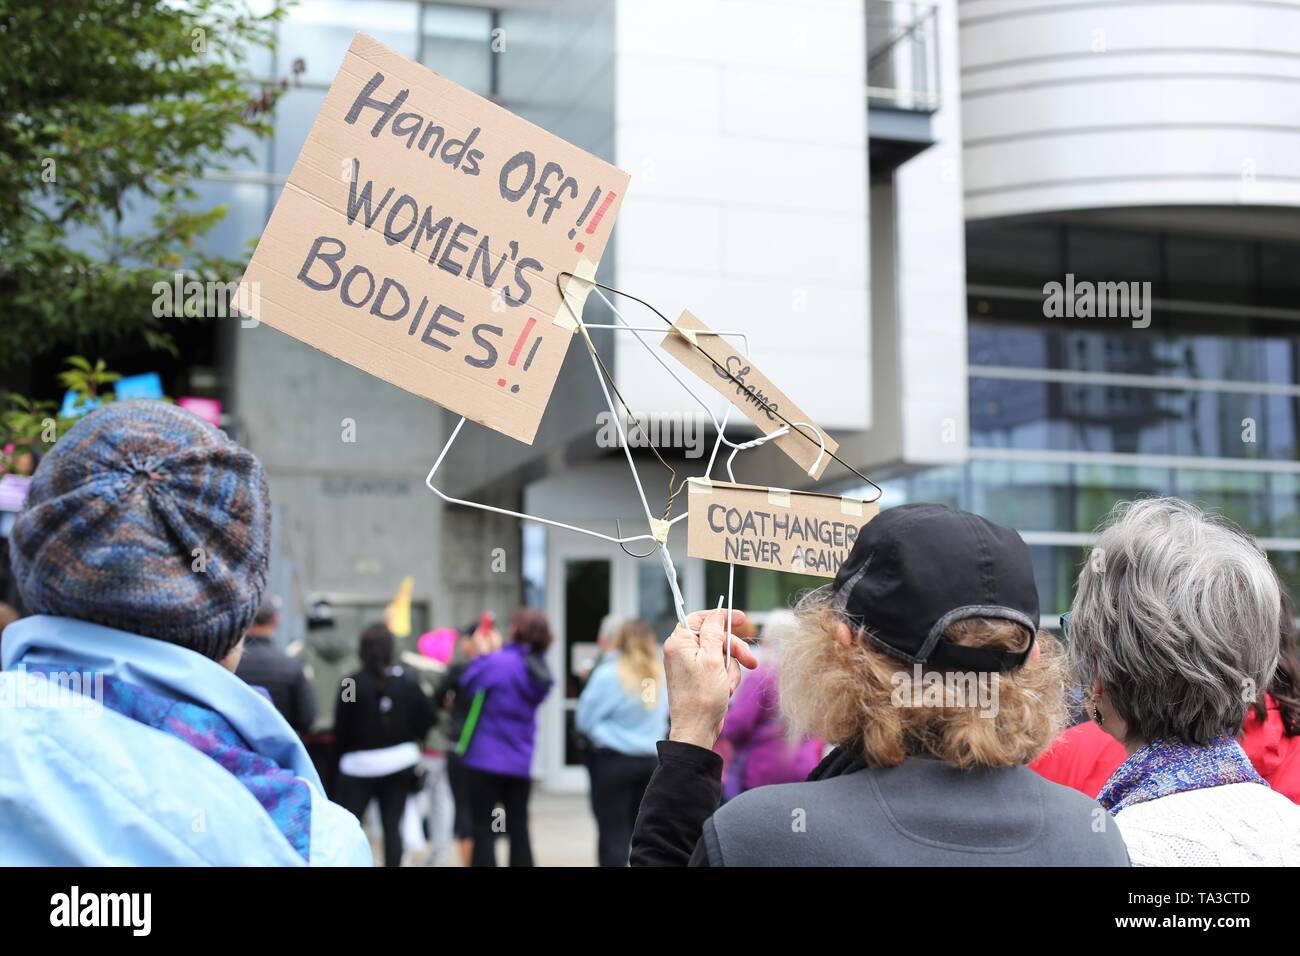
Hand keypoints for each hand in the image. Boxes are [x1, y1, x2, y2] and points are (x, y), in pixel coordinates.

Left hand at [663, 608, 758, 749]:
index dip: (721, 617)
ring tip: (727, 685)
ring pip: (721, 654)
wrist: (697, 729)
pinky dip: (727, 678)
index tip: (741, 619)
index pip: (700, 618)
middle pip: (715, 637)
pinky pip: (720, 669)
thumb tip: (716, 615)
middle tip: (751, 661)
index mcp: (679, 642)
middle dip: (734, 650)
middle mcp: (682, 651)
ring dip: (731, 669)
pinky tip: (725, 691)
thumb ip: (714, 633)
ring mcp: (691, 665)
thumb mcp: (712, 660)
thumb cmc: (701, 697)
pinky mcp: (699, 678)